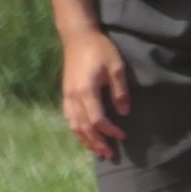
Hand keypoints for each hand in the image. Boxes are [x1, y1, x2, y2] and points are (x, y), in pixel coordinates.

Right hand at [59, 29, 130, 159]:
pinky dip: (76, 129)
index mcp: (86, 91)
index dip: (110, 131)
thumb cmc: (100, 50)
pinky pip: (69, 117)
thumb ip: (120, 92)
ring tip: (97, 151)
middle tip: (109, 155)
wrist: (78, 36)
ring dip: (85, 140)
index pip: (97, 119)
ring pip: (73, 124)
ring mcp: (67, 95)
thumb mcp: (117, 68)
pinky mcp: (66, 93)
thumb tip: (124, 113)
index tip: (123, 136)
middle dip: (96, 142)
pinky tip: (84, 136)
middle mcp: (73, 96)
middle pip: (83, 127)